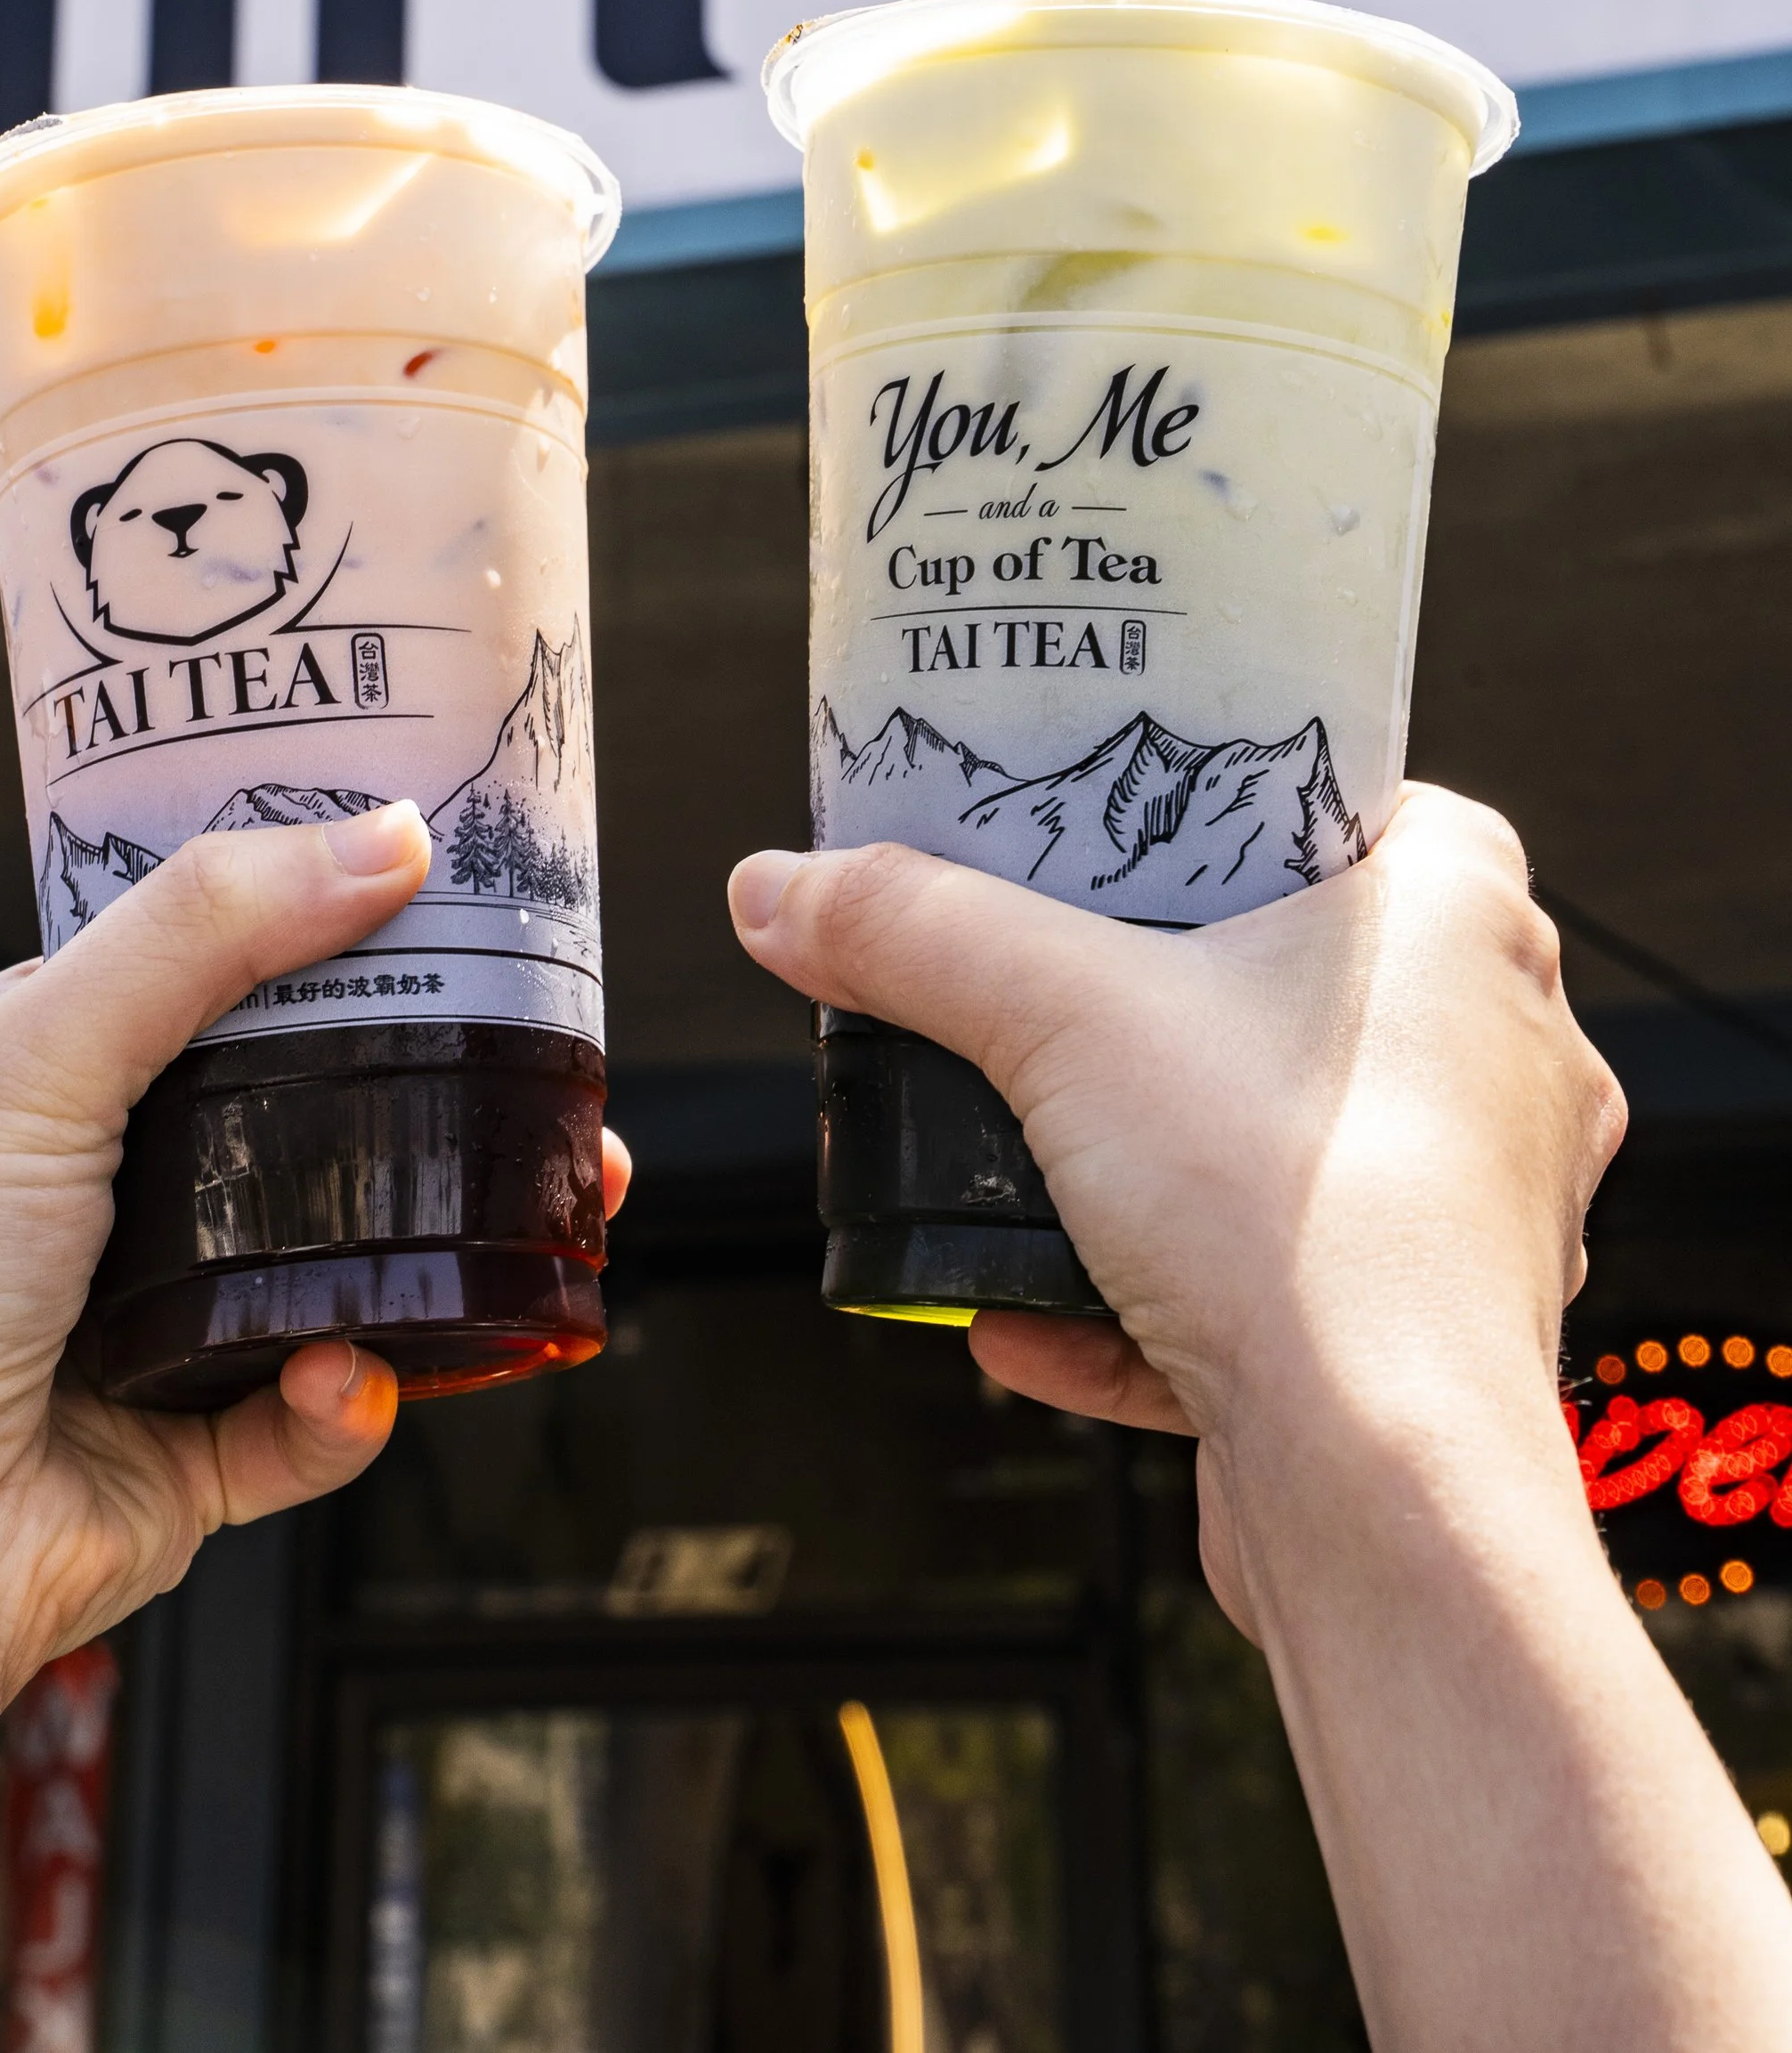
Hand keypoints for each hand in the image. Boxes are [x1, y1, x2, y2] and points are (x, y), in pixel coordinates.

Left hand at [0, 798, 632, 2051]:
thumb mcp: (36, 1055)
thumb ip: (203, 933)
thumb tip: (374, 842)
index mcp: (68, 1065)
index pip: (229, 956)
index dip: (334, 917)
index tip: (447, 889)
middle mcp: (124, 1183)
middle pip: (321, 1106)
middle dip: (435, 1090)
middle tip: (534, 1067)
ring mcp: (172, 1315)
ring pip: (352, 1259)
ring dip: (434, 1249)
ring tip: (515, 1223)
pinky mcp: (203, 1444)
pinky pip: (326, 1411)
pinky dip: (348, 1402)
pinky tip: (336, 1381)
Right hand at [730, 786, 1622, 1635]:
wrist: (1383, 1487)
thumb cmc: (1310, 1223)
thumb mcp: (1054, 1016)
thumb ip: (909, 932)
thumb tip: (787, 888)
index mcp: (1464, 915)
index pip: (1343, 799)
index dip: (1223, 799)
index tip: (1117, 813)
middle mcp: (1499, 1047)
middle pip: (1293, 974)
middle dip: (1152, 996)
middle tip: (1045, 979)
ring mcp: (1472, 1198)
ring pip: (1281, 1137)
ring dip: (1141, 1160)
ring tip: (1022, 1160)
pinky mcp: (1424, 1331)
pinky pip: (1271, 1281)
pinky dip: (1151, 1294)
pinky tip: (1025, 1315)